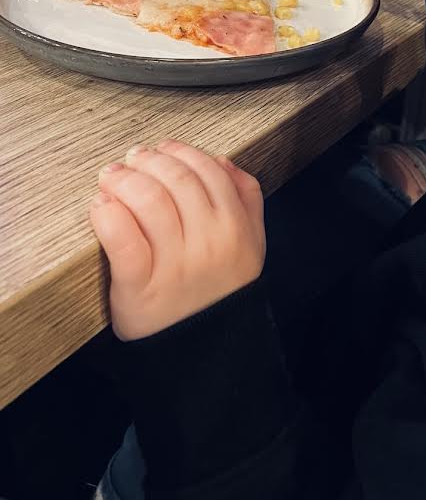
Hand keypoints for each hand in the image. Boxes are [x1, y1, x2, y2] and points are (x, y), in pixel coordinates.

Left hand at [90, 141, 264, 340]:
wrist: (204, 351)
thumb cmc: (220, 291)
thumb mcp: (250, 245)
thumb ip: (246, 199)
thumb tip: (221, 160)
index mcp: (236, 228)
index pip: (208, 171)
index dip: (180, 152)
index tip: (161, 149)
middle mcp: (210, 243)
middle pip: (176, 181)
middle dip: (148, 161)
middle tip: (132, 159)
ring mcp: (175, 266)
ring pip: (149, 202)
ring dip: (124, 180)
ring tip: (112, 177)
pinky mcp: (140, 288)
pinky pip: (123, 240)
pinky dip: (108, 216)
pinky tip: (101, 206)